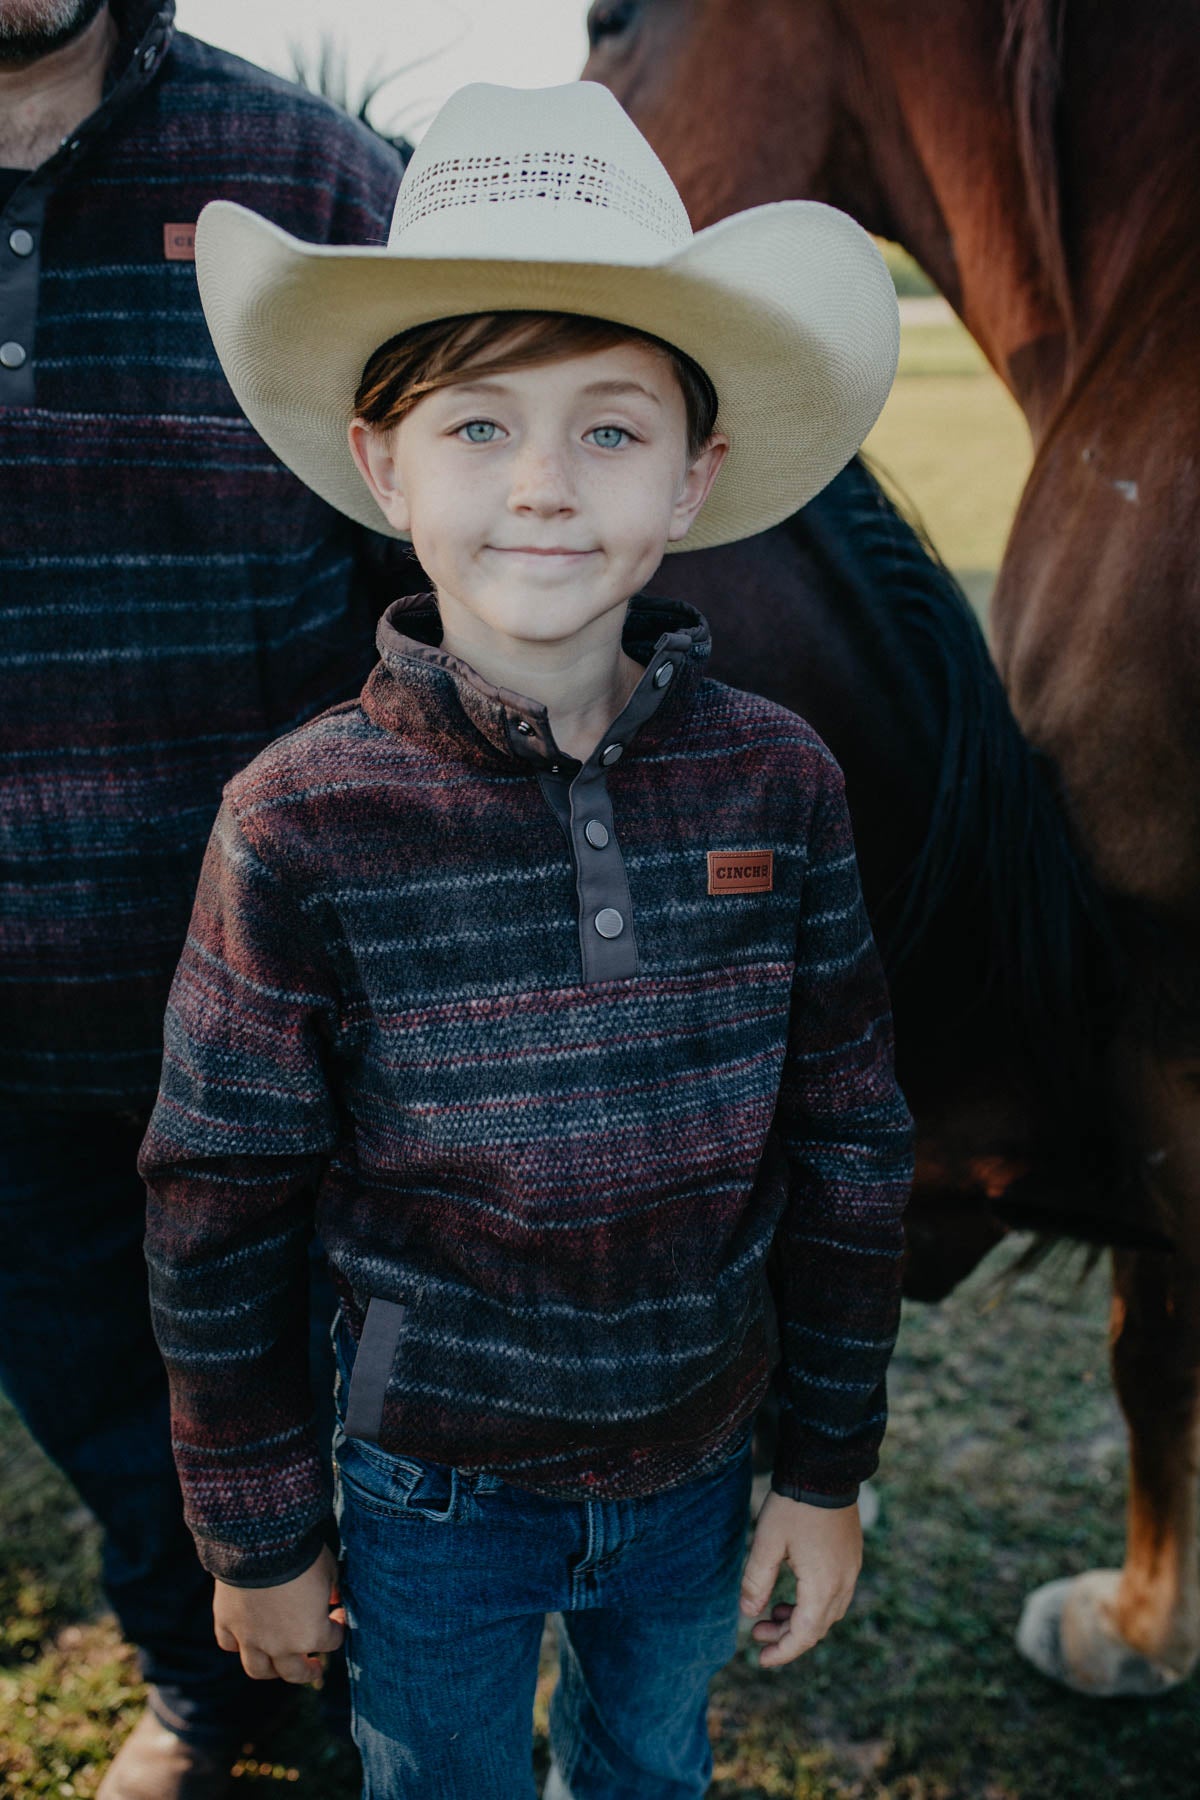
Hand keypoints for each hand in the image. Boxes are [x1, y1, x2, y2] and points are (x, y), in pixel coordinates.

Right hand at [214, 1544, 345, 1684]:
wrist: (261, 1542)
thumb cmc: (303, 1555)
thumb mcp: (330, 1571)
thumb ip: (332, 1591)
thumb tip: (333, 1599)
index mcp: (311, 1635)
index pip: (332, 1642)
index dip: (338, 1627)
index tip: (338, 1613)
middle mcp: (280, 1646)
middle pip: (295, 1673)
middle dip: (308, 1670)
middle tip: (314, 1666)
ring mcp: (250, 1639)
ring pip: (259, 1670)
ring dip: (272, 1670)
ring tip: (279, 1665)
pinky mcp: (227, 1624)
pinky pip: (230, 1644)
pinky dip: (238, 1644)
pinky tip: (246, 1638)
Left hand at [739, 1490, 861, 1666]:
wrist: (825, 1471)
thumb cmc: (793, 1506)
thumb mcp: (766, 1543)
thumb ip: (757, 1581)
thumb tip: (748, 1614)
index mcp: (823, 1585)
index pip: (804, 1635)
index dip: (783, 1652)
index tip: (761, 1660)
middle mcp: (843, 1583)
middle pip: (817, 1627)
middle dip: (787, 1636)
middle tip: (757, 1632)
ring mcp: (851, 1570)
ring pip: (827, 1612)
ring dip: (800, 1619)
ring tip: (773, 1612)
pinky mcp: (851, 1557)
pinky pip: (835, 1594)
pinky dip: (813, 1603)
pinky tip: (794, 1592)